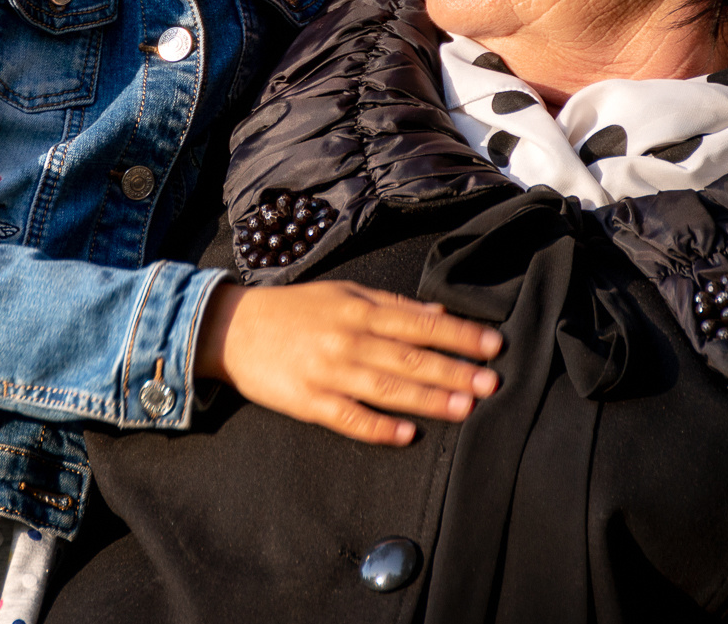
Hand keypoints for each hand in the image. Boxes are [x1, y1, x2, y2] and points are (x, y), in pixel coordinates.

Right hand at [194, 280, 501, 444]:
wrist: (232, 327)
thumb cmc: (295, 308)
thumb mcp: (344, 293)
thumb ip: (392, 304)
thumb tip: (439, 314)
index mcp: (359, 308)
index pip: (420, 322)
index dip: (459, 334)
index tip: (494, 344)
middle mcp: (348, 337)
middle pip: (409, 356)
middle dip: (454, 369)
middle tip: (493, 381)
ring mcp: (328, 370)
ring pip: (386, 387)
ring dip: (428, 398)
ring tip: (465, 407)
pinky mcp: (308, 401)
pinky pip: (349, 417)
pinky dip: (378, 427)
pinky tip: (407, 435)